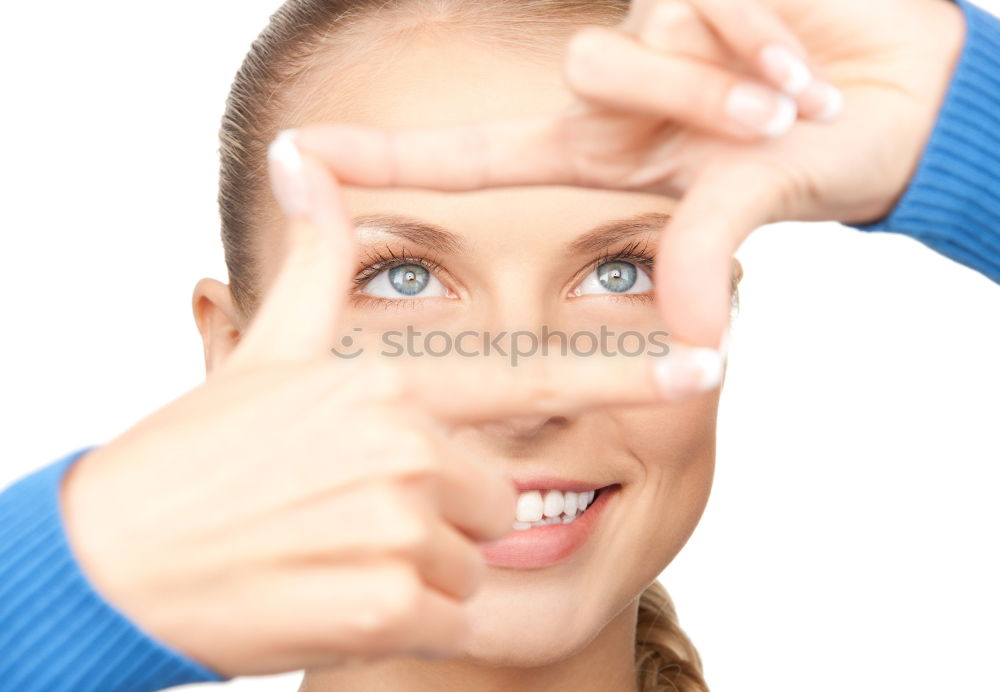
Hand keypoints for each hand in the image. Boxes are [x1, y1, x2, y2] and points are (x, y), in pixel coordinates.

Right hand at [60, 135, 696, 676]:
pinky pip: (443, 616)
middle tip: (354, 513)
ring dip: (419, 569)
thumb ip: (318, 263)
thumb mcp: (267, 349)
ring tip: (334, 549)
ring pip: (472, 560)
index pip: (532, 375)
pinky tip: (328, 592)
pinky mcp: (389, 603)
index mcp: (392, 381)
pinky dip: (398, 617)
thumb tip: (304, 163)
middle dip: (446, 515)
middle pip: (496, 495)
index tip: (707, 360)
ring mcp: (401, 525)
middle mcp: (408, 445)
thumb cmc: (197, 453)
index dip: (629, 371)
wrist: (117, 555)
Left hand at [288, 0, 965, 346]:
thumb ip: (708, 255)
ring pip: (638, 38)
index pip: (470, 156)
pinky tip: (801, 55)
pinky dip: (766, 35)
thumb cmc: (819, 169)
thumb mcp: (753, 210)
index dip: (386, 157)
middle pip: (592, 76)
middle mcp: (611, 95)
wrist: (897, 103)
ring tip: (792, 101)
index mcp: (600, 158)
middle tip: (766, 131)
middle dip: (690, 106)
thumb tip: (700, 335)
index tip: (299, 155)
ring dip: (732, 80)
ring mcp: (650, 34)